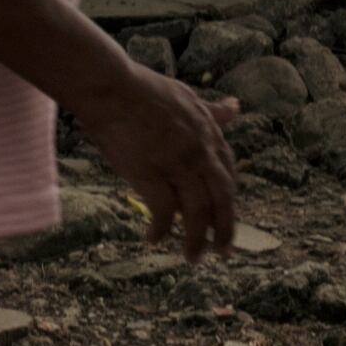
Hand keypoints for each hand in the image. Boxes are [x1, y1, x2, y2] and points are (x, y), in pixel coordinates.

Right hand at [76, 69, 242, 260]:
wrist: (110, 88)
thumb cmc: (142, 89)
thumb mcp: (186, 96)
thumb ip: (211, 111)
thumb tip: (235, 107)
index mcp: (208, 133)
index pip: (228, 173)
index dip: (228, 199)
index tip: (225, 216)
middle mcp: (200, 151)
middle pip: (222, 198)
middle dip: (226, 228)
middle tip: (225, 251)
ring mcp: (177, 164)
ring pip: (198, 212)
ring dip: (197, 239)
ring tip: (193, 257)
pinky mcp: (151, 174)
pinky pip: (164, 212)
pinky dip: (161, 229)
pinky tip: (154, 238)